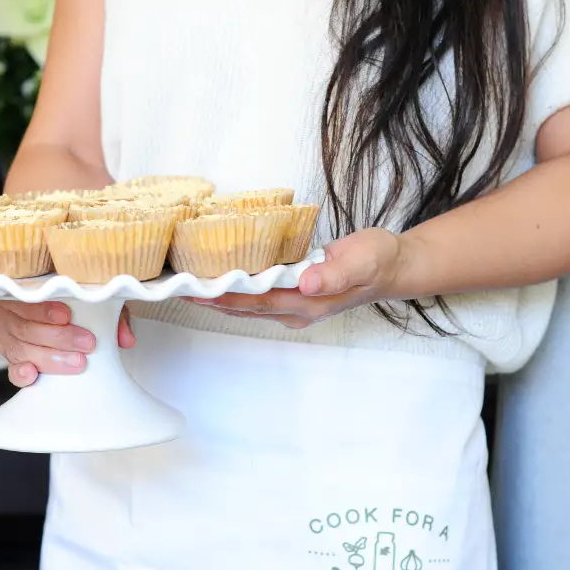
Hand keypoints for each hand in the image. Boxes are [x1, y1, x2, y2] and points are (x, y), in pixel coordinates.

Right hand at [0, 300, 135, 387]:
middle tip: (86, 343)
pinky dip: (21, 374)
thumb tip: (126, 340)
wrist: (53, 316)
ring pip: (21, 349)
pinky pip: (12, 370)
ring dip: (50, 358)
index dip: (44, 309)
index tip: (67, 316)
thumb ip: (109, 315)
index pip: (27, 300)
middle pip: (26, 328)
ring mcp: (6, 338)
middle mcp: (8, 314)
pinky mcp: (11, 360)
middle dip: (59, 337)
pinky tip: (32, 375)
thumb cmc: (71, 304)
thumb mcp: (91, 302)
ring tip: (77, 362)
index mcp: (21, 292)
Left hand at [187, 229, 404, 328]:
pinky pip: (257, 294)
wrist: (393, 266)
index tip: (196, 290)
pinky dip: (235, 288)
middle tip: (176, 287)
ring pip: (248, 303)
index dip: (224, 296)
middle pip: (244, 307)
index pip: (256, 302)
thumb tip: (304, 284)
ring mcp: (294, 305)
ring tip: (187, 284)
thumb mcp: (362, 260)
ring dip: (218, 295)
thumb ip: (334, 273)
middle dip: (211, 299)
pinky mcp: (294, 294)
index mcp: (308, 303)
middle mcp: (296, 309)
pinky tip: (219, 277)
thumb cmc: (377, 260)